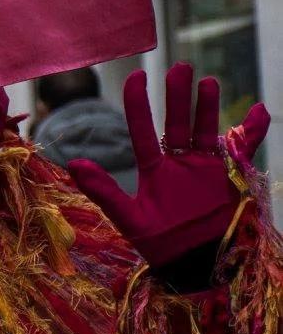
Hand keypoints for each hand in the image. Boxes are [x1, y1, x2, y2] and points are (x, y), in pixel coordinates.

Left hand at [66, 64, 265, 266]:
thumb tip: (73, 164)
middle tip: (180, 67)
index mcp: (153, 169)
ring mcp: (205, 169)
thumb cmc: (159, 245)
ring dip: (207, 107)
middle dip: (178, 96)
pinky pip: (243, 150)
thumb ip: (104, 191)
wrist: (196, 266)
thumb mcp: (129, 218)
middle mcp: (178, 163)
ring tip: (207, 81)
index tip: (137, 76)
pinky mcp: (230, 178)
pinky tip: (259, 111)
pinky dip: (252, 132)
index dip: (139, 103)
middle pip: (177, 122)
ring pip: (206, 129)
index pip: (142, 129)